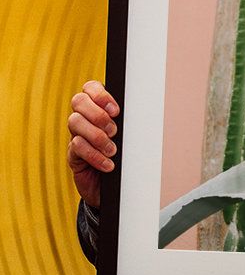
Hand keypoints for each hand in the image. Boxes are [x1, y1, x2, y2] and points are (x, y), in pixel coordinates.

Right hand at [67, 81, 119, 206]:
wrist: (116, 187)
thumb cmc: (126, 156)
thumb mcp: (129, 136)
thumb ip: (129, 122)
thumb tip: (141, 111)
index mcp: (99, 107)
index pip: (91, 87)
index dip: (100, 95)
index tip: (116, 110)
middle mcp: (84, 118)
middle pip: (79, 101)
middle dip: (97, 114)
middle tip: (114, 131)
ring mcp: (76, 135)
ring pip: (75, 122)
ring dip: (96, 136)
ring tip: (112, 150)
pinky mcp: (73, 154)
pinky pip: (77, 147)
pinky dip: (94, 155)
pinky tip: (108, 164)